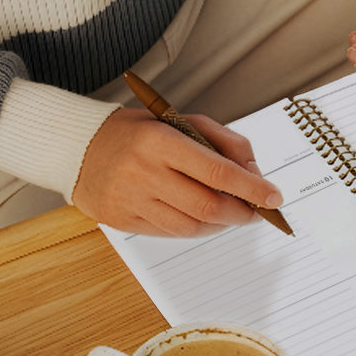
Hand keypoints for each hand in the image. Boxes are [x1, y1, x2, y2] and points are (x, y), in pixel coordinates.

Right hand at [72, 108, 283, 236]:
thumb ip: (223, 142)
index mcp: (161, 141)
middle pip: (208, 206)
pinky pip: (171, 233)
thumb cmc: (139, 133)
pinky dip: (195, 229)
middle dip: (242, 213)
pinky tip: (203, 218)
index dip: (252, 188)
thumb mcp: (181, 121)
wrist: (81, 149)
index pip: (217, 171)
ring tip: (231, 213)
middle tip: (257, 211)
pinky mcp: (123, 220)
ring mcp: (132, 199)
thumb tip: (254, 173)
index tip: (274, 197)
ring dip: (221, 224)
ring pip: (192, 226)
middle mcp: (145, 172)